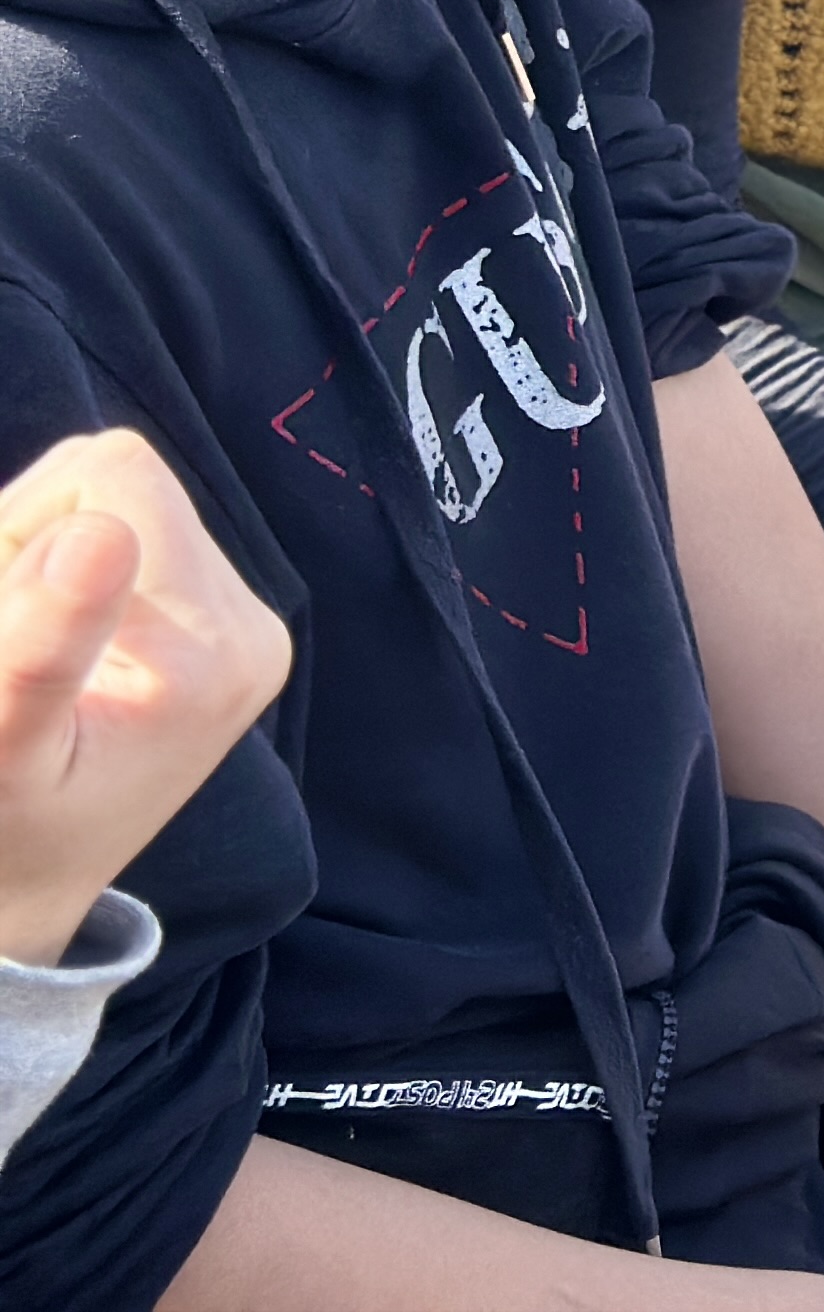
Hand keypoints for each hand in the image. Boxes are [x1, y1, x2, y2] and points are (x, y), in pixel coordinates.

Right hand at [0, 430, 289, 965]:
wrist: (27, 897)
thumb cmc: (7, 837)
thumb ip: (43, 650)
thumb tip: (98, 531)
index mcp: (217, 646)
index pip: (111, 475)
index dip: (20, 523)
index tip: (1, 623)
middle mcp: (250, 620)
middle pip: (115, 478)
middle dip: (24, 539)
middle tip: (5, 642)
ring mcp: (238, 618)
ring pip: (109, 501)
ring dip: (31, 559)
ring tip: (23, 652)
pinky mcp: (210, 619)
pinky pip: (120, 537)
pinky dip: (53, 575)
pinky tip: (51, 647)